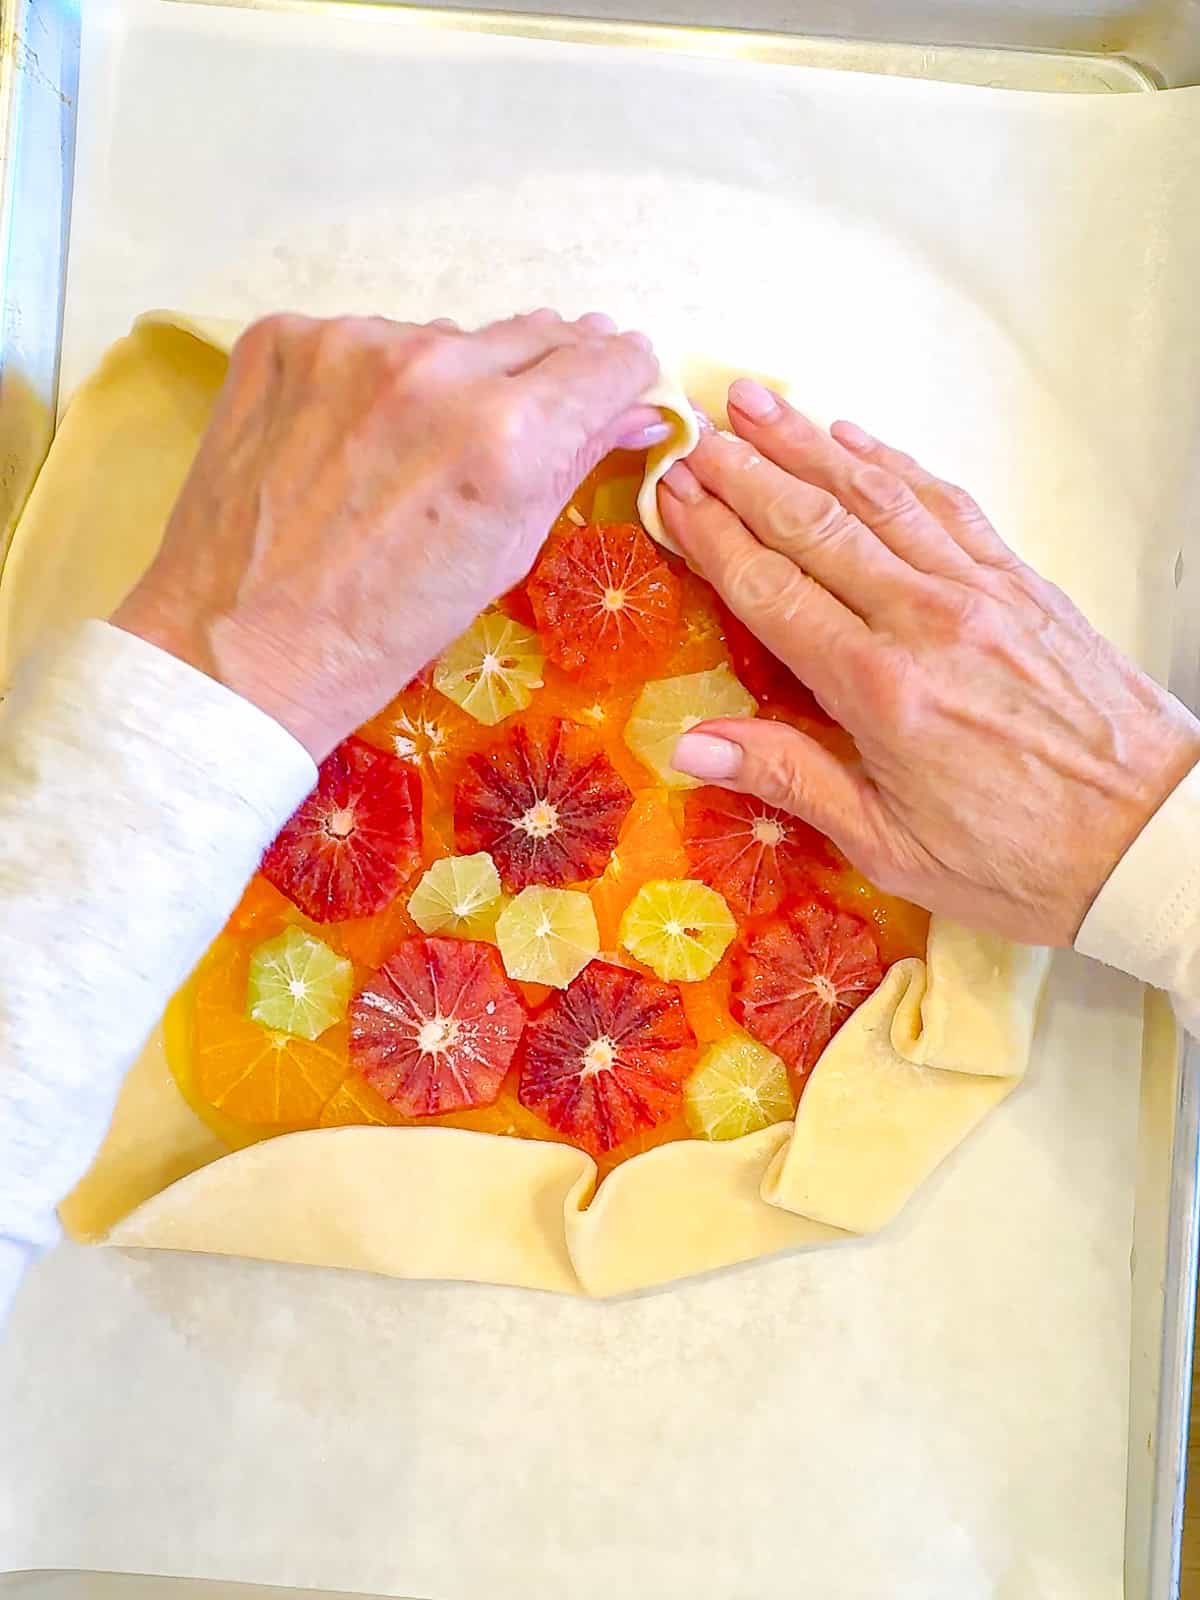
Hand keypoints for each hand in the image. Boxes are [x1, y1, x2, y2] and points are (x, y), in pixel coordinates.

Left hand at [114, 310, 662, 759]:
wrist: (239, 648)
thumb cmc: (382, 630)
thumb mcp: (502, 555)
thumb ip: (573, 463)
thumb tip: (634, 408)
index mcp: (507, 435)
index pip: (603, 359)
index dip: (618, 379)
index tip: (612, 390)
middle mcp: (435, 370)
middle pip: (532, 334)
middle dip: (541, 377)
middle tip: (512, 432)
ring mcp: (350, 344)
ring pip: (442, 340)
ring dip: (448, 380)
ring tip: (410, 455)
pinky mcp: (282, 338)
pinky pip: (361, 341)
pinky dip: (368, 381)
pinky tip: (347, 443)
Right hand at [660, 380, 1199, 946]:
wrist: (1149, 838)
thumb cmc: (1024, 861)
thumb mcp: (892, 848)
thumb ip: (793, 781)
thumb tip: (694, 746)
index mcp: (883, 690)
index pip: (773, 591)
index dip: (715, 535)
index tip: (673, 496)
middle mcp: (928, 622)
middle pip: (815, 524)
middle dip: (747, 471)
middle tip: (694, 434)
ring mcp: (980, 592)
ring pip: (878, 495)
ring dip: (810, 442)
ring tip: (756, 404)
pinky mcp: (1023, 583)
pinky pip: (947, 504)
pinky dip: (897, 463)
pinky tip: (858, 437)